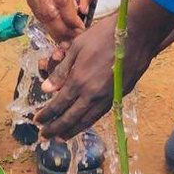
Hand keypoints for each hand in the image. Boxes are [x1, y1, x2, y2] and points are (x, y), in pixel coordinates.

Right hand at [16, 0, 85, 42]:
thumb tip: (88, 2)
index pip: (63, 1)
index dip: (72, 19)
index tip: (82, 28)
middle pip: (50, 11)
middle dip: (62, 29)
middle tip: (74, 38)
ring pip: (40, 11)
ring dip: (53, 28)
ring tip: (66, 37)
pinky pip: (33, 5)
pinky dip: (44, 19)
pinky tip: (54, 26)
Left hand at [34, 13, 125, 138]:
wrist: (136, 35)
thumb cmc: (104, 35)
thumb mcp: (77, 46)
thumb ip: (61, 70)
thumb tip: (45, 89)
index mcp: (79, 80)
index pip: (58, 104)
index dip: (46, 114)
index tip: (36, 121)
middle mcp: (91, 94)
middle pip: (70, 118)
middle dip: (54, 128)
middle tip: (44, 136)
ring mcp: (106, 98)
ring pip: (85, 121)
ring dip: (71, 131)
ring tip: (60, 138)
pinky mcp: (118, 97)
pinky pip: (98, 115)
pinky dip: (87, 123)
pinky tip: (82, 124)